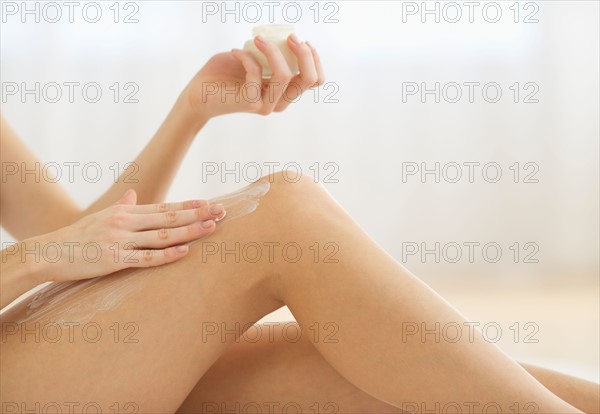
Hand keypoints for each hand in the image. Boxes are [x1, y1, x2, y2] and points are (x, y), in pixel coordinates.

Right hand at [32, 189, 224, 282]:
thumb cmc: (77, 236)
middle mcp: (126, 223)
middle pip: (168, 218)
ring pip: (162, 235)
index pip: (164, 208)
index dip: (188, 206)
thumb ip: (121, 206)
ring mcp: (120, 241)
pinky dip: (166, 255)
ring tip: (211, 227)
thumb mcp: (100, 217)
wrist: (48, 252)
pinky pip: (145, 258)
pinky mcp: (113, 260)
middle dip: (198, 215)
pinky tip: (184, 252)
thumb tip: (133, 194)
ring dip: (189, 231)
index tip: (209, 203)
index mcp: (125, 213)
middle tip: (222, 211)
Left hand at [184, 34, 324, 118]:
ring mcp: (266, 104)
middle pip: (309, 79)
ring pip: (286, 76)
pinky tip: (235, 51)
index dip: (314, 59)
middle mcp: (279, 101)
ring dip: (274, 51)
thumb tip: (282, 37)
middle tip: (290, 37)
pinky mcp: (250, 102)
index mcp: (285, 92)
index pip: (315, 80)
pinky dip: (246, 56)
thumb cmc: (224, 75)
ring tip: (258, 39)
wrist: (198, 95)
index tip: (301, 41)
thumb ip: (269, 53)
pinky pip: (256, 72)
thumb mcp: (254, 59)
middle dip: (305, 53)